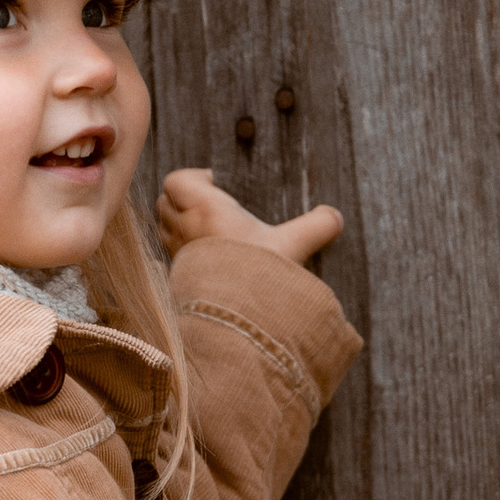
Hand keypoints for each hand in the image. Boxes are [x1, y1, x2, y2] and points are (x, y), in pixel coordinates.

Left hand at [156, 163, 342, 267]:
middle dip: (183, 200)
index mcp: (205, 209)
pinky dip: (182, 250)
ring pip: (164, 228)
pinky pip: (170, 255)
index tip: (216, 184)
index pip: (176, 180)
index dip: (192, 178)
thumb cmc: (260, 276)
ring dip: (179, 224)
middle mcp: (185, 230)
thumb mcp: (293, 247)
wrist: (238, 321)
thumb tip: (335, 217)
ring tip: (208, 230)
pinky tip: (207, 257)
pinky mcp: (178, 278)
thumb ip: (317, 227)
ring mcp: (178, 255)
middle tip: (212, 206)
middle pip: (166, 202)